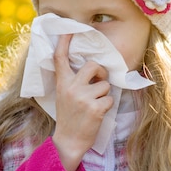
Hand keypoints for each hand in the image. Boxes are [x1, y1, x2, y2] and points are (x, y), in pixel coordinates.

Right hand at [52, 34, 113, 170]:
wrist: (68, 141)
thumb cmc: (69, 117)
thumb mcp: (63, 96)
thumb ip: (73, 81)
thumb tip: (92, 67)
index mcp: (62, 83)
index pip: (60, 58)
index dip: (64, 42)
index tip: (69, 29)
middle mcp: (71, 87)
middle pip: (93, 65)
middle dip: (101, 72)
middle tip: (99, 82)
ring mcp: (83, 98)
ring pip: (105, 85)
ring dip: (104, 94)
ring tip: (94, 105)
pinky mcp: (95, 108)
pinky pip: (110, 99)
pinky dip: (107, 106)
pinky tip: (98, 114)